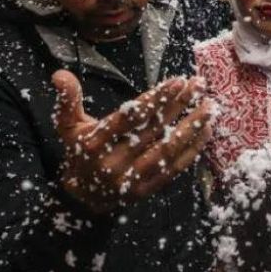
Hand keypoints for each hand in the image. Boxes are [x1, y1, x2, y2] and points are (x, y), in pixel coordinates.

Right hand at [51, 69, 214, 213]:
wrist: (84, 197)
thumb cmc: (80, 153)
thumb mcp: (67, 126)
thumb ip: (67, 100)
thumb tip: (60, 74)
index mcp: (94, 143)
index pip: (129, 118)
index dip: (154, 99)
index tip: (177, 81)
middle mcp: (114, 162)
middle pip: (153, 130)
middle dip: (179, 105)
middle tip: (199, 85)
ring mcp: (133, 178)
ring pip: (168, 150)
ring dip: (192, 127)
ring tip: (210, 106)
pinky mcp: (148, 189)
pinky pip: (175, 168)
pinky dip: (193, 149)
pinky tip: (206, 131)